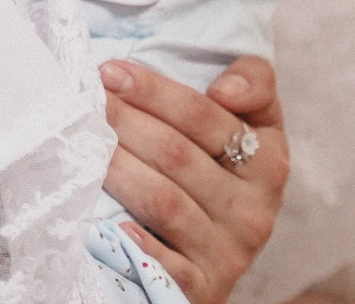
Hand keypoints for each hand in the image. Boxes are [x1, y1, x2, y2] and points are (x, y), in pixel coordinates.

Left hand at [99, 54, 286, 303]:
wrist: (224, 250)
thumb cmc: (228, 170)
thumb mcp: (253, 123)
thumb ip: (252, 84)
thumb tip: (225, 89)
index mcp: (268, 160)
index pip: (205, 117)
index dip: (155, 91)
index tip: (112, 72)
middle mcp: (255, 209)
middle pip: (177, 156)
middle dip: (126, 122)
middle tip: (86, 102)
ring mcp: (229, 252)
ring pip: (164, 201)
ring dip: (119, 169)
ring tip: (85, 146)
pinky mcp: (206, 288)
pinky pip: (169, 265)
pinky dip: (141, 243)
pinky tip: (113, 224)